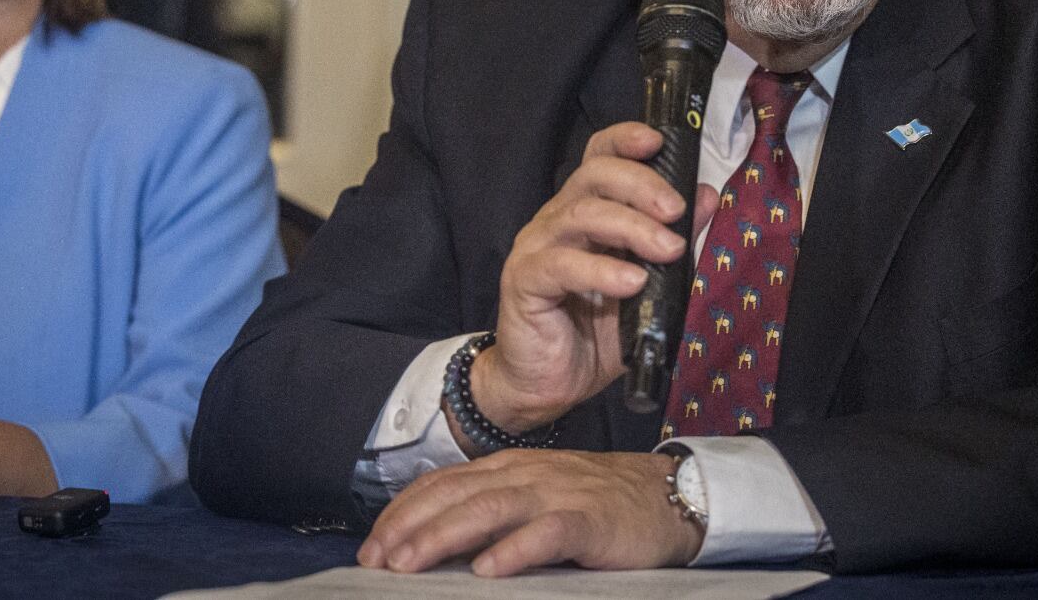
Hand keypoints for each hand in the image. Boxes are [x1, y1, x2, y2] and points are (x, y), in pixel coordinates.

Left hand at [357, 450, 702, 575]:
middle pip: (456, 495)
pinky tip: (488, 569)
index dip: (402, 512)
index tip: (371, 546)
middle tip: (375, 560)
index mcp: (509, 469)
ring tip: (410, 563)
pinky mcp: (589, 520)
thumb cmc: (596, 505)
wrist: (666, 497)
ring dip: (444, 536)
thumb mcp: (537, 498)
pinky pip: (548, 533)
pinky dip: (515, 550)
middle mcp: (526, 474)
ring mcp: (557, 494)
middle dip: (409, 528)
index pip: (443, 483)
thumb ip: (494, 512)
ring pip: (490, 509)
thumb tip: (435, 544)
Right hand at [468, 123, 718, 434]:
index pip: (599, 158)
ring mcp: (537, 248)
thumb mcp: (647, 289)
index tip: (659, 141)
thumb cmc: (593, 335)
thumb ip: (673, 244)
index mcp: (585, 214)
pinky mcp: (524, 281)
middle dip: (641, 185)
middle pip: (593, 176)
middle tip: (676, 210)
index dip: (624, 141)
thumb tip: (708, 199)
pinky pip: (561, 265)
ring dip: (630, 227)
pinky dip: (600, 270)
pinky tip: (632, 282)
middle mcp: (557, 221)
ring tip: (667, 250)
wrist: (544, 386)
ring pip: (580, 214)